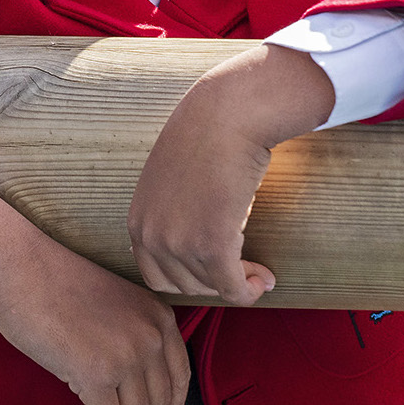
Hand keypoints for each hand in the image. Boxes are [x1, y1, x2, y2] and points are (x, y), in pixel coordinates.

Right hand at [0, 191, 189, 404]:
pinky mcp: (96, 375)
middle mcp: (151, 337)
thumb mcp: (116, 305)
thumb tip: (127, 388)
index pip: (180, 375)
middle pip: (159, 401)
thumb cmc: (59, 283)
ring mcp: (126, 357)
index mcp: (159, 316)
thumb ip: (131, 339)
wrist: (25, 271)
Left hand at [128, 44, 334, 305]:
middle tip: (244, 270)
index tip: (215, 271)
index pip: (156, 276)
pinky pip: (231, 287)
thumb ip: (172, 212)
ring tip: (257, 271)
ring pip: (211, 287)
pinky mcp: (212, 244)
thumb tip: (193, 237)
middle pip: (184, 286)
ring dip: (237, 283)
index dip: (189, 278)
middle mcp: (151, 236)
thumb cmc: (207, 138)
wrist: (228, 115)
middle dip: (215, 282)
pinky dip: (249, 289)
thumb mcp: (171, 180)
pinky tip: (265, 279)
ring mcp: (179, 242)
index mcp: (137, 221)